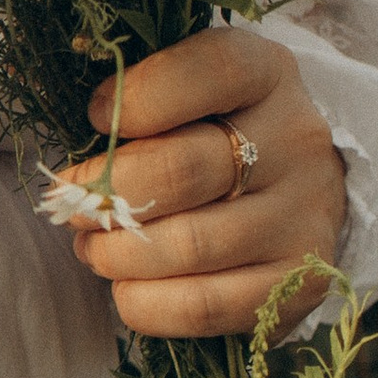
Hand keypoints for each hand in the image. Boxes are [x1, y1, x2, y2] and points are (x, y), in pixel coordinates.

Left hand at [57, 27, 346, 340]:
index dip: (138, 96)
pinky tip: (126, 284)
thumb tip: (89, 132)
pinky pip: (205, 306)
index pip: (211, 71)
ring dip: (117, 253)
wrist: (294, 186)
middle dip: (106, 192)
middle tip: (73, 201)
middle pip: (184, 170)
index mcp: (269, 74)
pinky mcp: (297, 282)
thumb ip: (139, 97)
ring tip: (93, 245)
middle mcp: (298, 142)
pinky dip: (145, 302)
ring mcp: (304, 216)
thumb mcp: (188, 89)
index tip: (96, 115)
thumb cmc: (213, 128)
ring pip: (189, 246)